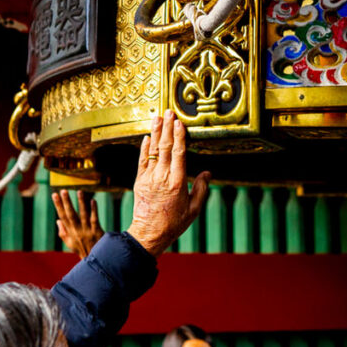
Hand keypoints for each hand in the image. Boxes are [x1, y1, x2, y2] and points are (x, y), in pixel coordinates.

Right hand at [54, 190, 104, 256]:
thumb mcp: (70, 244)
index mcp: (70, 233)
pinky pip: (95, 219)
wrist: (97, 261)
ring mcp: (87, 231)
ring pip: (83, 215)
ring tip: (79, 191)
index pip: (62, 217)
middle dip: (66, 203)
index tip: (54, 195)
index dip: (58, 206)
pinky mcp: (97, 232)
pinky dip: (94, 210)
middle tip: (63, 191)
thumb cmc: (83, 251)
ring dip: (81, 203)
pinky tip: (93, 200)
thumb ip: (63, 233)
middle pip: (71, 215)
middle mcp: (78, 231)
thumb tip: (58, 220)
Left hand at [127, 110, 209, 255]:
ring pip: (153, 150)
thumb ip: (201, 189)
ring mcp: (149, 178)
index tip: (180, 123)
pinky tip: (147, 136)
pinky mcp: (139, 181)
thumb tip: (207, 172)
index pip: (179, 153)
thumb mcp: (193, 209)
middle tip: (169, 112)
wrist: (149, 233)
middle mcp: (162, 177)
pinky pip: (142, 160)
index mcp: (177, 182)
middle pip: (165, 147)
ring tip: (158, 117)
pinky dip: (144, 147)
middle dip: (167, 128)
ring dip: (156, 132)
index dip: (179, 136)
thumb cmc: (173, 223)